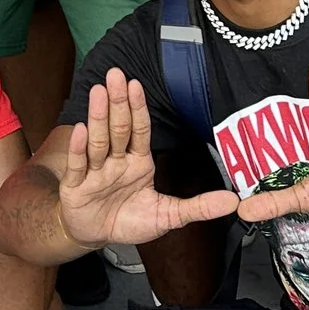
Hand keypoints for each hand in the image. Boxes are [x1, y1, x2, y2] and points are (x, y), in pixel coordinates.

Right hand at [57, 68, 239, 249]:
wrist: (96, 235)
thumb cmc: (130, 220)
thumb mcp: (169, 216)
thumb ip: (198, 207)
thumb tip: (233, 202)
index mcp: (137, 162)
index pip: (139, 130)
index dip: (138, 108)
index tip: (136, 84)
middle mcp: (115, 161)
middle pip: (118, 128)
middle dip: (118, 102)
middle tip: (116, 74)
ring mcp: (95, 171)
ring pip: (98, 142)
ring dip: (98, 116)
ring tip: (99, 92)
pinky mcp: (75, 186)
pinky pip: (78, 165)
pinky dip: (78, 148)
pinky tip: (80, 130)